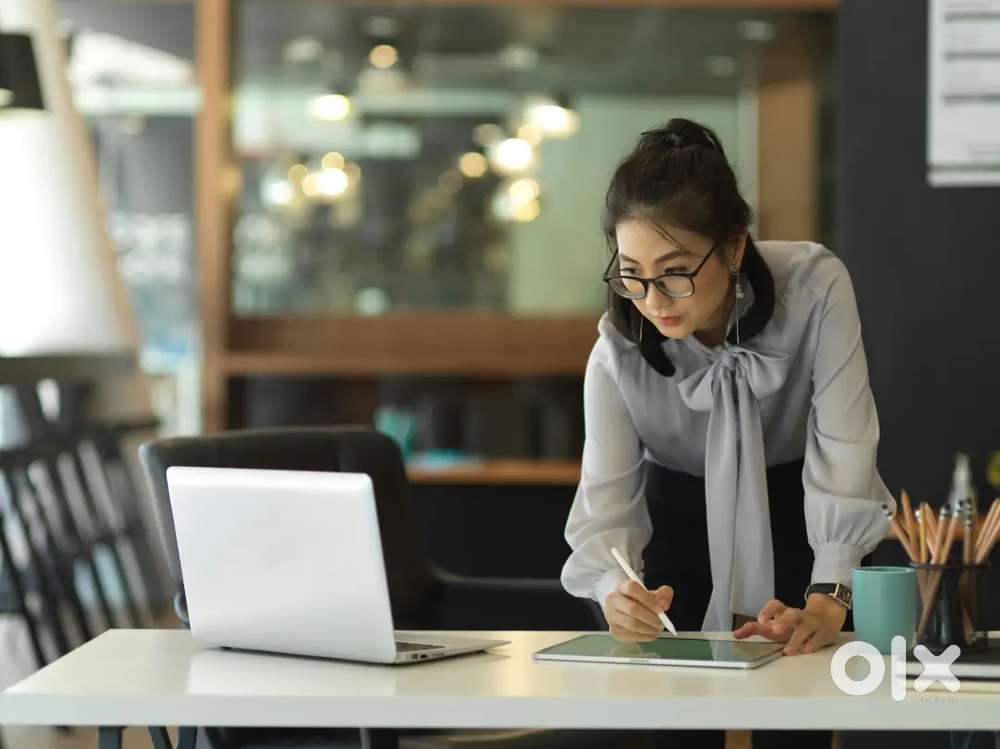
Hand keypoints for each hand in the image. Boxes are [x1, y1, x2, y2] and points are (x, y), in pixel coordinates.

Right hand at [604, 579, 672, 641]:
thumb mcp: (652, 593)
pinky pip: (632, 635)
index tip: (660, 609)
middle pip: (632, 609)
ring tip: (658, 628)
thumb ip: (663, 594)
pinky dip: (646, 636)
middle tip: (662, 623)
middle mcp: (613, 600)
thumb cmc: (639, 600)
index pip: (632, 588)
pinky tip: (651, 633)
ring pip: (632, 624)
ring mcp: (611, 616)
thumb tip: (664, 604)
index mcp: (622, 586)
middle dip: (651, 618)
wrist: (624, 609)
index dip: (648, 599)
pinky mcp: (615, 631)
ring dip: (649, 628)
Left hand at [732, 595, 847, 655]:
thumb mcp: (773, 625)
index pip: (776, 605)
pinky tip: (806, 650)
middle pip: (792, 613)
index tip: (761, 620)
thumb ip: (754, 629)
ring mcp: (811, 624)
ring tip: (788, 651)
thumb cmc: (791, 625)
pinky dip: (812, 644)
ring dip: (797, 638)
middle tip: (774, 629)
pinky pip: (818, 639)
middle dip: (784, 620)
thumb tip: (735, 634)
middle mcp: (798, 616)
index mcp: (784, 612)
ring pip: (806, 627)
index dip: (768, 610)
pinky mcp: (823, 634)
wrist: (824, 618)